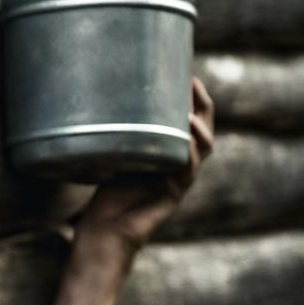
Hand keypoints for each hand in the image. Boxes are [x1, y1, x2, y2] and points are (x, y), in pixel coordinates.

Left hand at [73, 77, 214, 259]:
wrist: (102, 232)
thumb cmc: (105, 193)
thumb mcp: (114, 154)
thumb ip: (118, 132)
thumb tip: (100, 95)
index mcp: (169, 151)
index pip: (189, 119)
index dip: (191, 97)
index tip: (183, 71)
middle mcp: (179, 163)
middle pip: (204, 130)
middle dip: (201, 105)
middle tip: (192, 82)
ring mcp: (179, 180)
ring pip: (202, 151)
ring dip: (198, 130)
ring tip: (188, 114)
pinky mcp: (172, 197)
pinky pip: (186, 174)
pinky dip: (187, 156)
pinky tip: (185, 144)